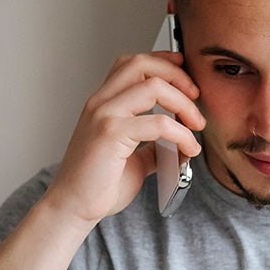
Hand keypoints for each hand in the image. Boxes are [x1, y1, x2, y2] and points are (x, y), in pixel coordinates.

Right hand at [44, 51, 205, 224]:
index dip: (163, 61)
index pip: (132, 64)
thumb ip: (153, 147)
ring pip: (153, 86)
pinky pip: (158, 123)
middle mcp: (101, 103)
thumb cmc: (96, 185)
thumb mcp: (133, 159)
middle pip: (142, 64)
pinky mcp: (111, 134)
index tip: (186, 74)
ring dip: (184, 102)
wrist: (72, 208)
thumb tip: (179, 146)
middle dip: (177, 75)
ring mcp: (104, 115)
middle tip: (196, 96)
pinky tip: (188, 149)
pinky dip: (181, 134)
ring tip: (196, 124)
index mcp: (103, 103)